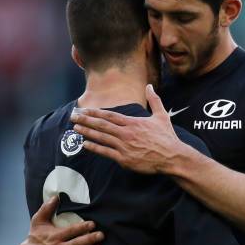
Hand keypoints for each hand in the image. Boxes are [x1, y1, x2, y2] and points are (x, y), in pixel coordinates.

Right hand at [18, 196, 103, 244]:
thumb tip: (55, 196)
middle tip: (101, 235)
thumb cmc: (35, 238)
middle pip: (77, 243)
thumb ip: (47, 208)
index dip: (82, 227)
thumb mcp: (38, 221)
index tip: (92, 224)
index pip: (71, 231)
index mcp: (55, 236)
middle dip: (90, 239)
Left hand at [70, 84, 186, 173]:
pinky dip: (94, 148)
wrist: (172, 156)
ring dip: (87, 132)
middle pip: (102, 125)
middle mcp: (126, 133)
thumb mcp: (162, 116)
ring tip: (76, 128)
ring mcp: (124, 146)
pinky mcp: (124, 159)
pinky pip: (106, 152)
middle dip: (86, 120)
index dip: (95, 112)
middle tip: (73, 116)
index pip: (110, 116)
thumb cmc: (167, 137)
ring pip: (101, 137)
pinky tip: (85, 144)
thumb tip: (150, 86)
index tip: (84, 109)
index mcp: (133, 122)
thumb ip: (154, 100)